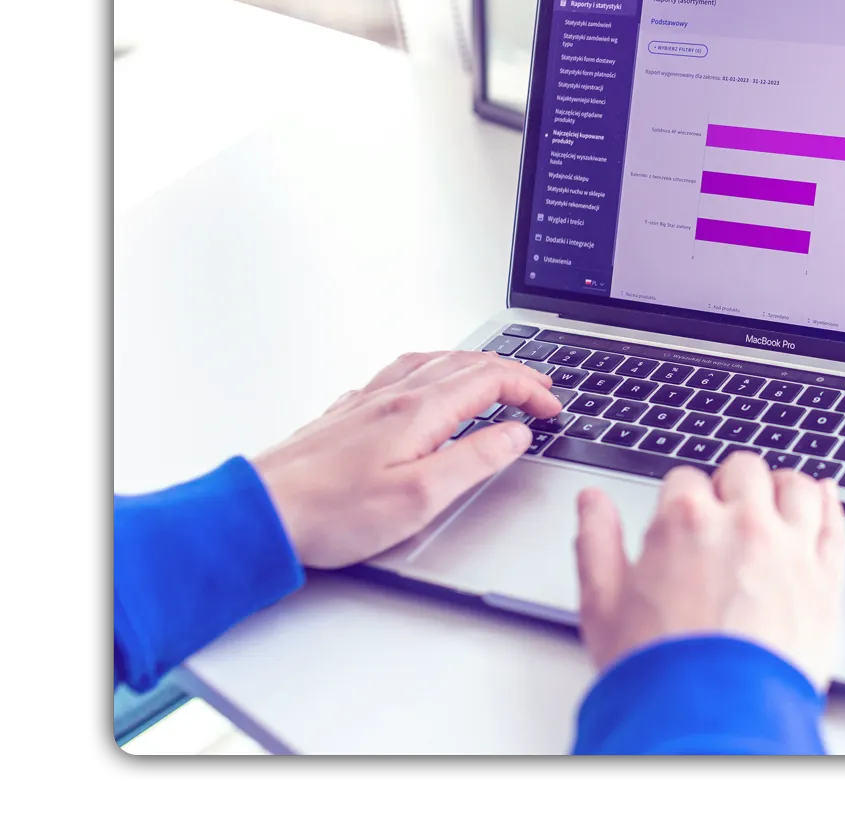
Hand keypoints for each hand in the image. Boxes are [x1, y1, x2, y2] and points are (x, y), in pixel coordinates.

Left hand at [253, 350, 561, 567]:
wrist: (261, 511)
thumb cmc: (332, 512)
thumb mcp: (421, 497)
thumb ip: (475, 460)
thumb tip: (515, 435)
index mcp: (419, 411)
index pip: (491, 381)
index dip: (530, 390)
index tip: (552, 407)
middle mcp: (394, 395)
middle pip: (466, 364)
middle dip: (512, 371)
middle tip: (540, 387)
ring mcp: (369, 401)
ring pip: (434, 362)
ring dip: (475, 364)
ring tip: (497, 375)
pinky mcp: (348, 414)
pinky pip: (402, 372)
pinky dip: (435, 370)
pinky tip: (428, 383)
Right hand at [575, 451, 844, 690]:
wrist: (713, 718)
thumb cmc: (659, 672)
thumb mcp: (602, 606)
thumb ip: (596, 543)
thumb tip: (592, 502)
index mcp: (684, 521)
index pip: (685, 478)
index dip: (683, 499)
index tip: (684, 518)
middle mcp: (742, 523)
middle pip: (743, 471)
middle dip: (731, 486)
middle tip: (726, 512)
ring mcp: (790, 547)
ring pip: (795, 487)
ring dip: (781, 488)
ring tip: (774, 501)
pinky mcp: (826, 579)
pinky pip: (834, 523)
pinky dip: (829, 504)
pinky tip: (822, 499)